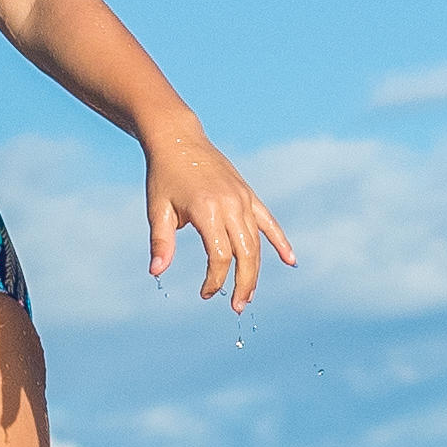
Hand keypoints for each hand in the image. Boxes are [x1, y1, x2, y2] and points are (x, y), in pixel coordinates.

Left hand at [143, 130, 294, 310]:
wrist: (179, 139)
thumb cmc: (164, 176)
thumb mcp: (158, 209)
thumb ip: (161, 242)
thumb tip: (156, 272)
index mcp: (207, 210)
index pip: (219, 256)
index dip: (214, 280)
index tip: (204, 294)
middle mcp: (230, 205)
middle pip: (245, 254)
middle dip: (243, 283)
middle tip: (237, 307)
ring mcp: (243, 199)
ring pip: (256, 243)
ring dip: (255, 271)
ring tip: (248, 295)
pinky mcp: (248, 195)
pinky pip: (269, 222)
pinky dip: (279, 242)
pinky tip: (290, 260)